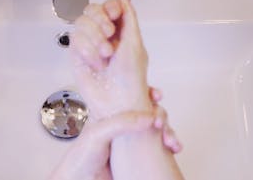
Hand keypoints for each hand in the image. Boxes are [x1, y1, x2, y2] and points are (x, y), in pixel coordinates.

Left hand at [49, 107, 180, 179]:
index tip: (156, 96)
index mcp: (110, 114)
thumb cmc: (80, 159)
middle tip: (160, 123)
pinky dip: (170, 146)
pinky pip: (159, 148)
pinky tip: (173, 149)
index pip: (131, 97)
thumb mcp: (97, 133)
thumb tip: (148, 117)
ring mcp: (132, 142)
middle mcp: (123, 126)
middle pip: (149, 113)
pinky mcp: (139, 157)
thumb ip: (121, 122)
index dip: (146, 93)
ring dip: (169, 132)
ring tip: (170, 141)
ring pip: (157, 130)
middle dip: (161, 115)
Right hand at [71, 0, 150, 119]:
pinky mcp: (77, 54)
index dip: (110, 7)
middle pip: (92, 10)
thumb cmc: (131, 77)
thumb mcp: (134, 41)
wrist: (117, 101)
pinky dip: (88, 51)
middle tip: (110, 34)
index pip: (109, 6)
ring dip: (95, 38)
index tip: (114, 15)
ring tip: (106, 55)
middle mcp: (104, 35)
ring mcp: (89, 44)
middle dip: (100, 21)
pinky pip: (75, 40)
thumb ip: (128, 15)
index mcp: (121, 30)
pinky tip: (97, 63)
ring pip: (81, 23)